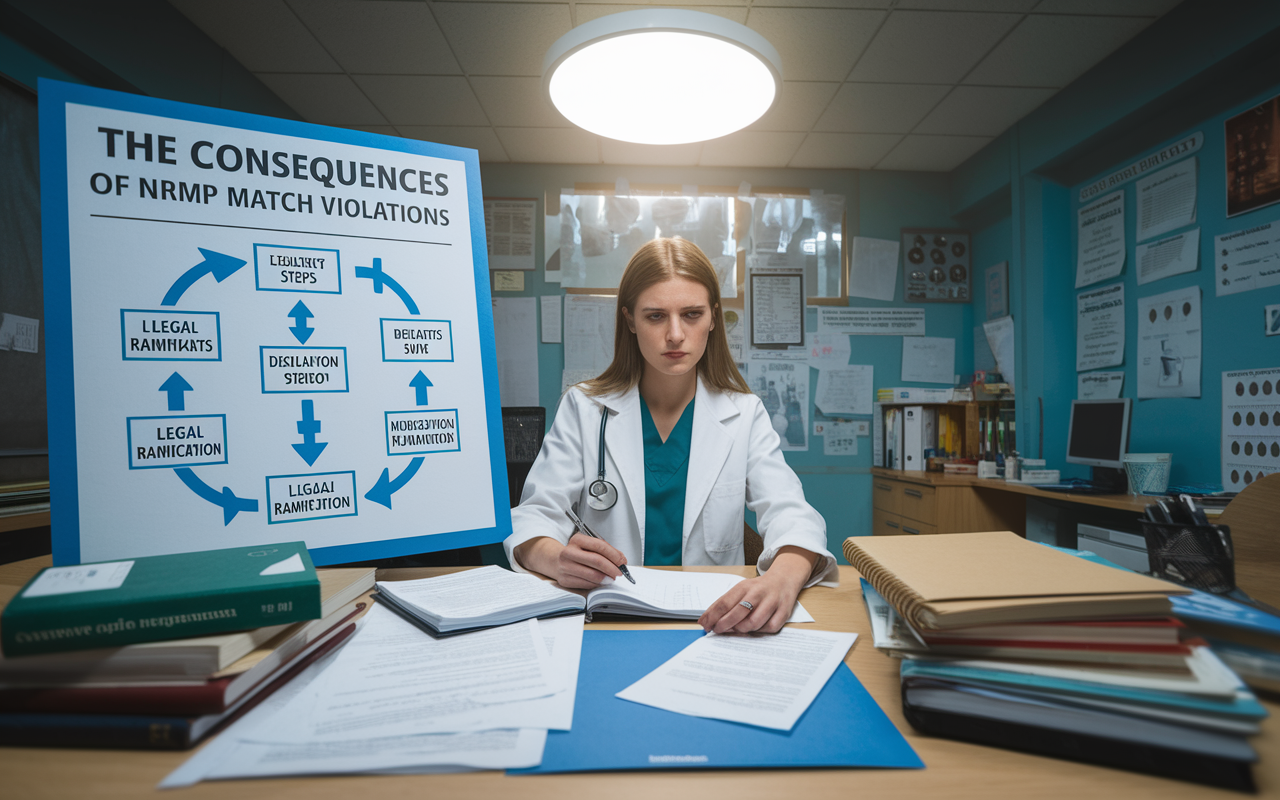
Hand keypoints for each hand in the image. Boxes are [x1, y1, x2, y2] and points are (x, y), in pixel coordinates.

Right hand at [514, 534, 627, 589]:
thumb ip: (605, 551)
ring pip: (592, 575)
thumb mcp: (588, 546)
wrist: (555, 561)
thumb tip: (621, 561)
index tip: (622, 562)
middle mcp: (569, 552)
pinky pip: (586, 584)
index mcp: (577, 540)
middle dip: (612, 568)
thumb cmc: (576, 553)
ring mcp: (565, 567)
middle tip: (619, 572)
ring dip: (606, 578)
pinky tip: (600, 581)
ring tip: (611, 578)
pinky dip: (596, 584)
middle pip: (597, 561)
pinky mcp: (565, 580)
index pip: (600, 546)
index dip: (614, 555)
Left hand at [698, 547, 815, 634]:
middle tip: (718, 630)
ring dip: (742, 629)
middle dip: (724, 625)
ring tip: (737, 629)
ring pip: (753, 623)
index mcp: (744, 587)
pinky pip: (769, 628)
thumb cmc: (757, 589)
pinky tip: (756, 629)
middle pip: (737, 613)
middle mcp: (758, 593)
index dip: (712, 616)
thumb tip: (707, 621)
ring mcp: (772, 602)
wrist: (784, 579)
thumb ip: (726, 604)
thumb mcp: (740, 590)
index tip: (704, 625)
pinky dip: (761, 631)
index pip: (724, 602)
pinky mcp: (783, 612)